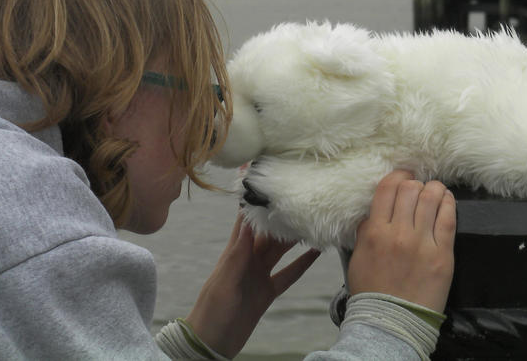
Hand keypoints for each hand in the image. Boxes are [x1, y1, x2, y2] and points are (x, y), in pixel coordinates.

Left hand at [185, 214, 320, 358]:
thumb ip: (237, 255)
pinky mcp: (266, 292)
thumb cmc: (211, 312)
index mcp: (234, 254)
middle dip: (282, 218)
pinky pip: (288, 275)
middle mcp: (247, 261)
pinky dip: (302, 264)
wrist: (211, 343)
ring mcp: (258, 276)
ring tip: (312, 222)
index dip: (255, 203)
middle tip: (302, 201)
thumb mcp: (223, 282)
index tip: (269, 184)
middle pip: (268, 234)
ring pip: (280, 251)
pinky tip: (315, 254)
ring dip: (295, 238)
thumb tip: (247, 224)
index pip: (245, 222)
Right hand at [346, 169, 455, 312]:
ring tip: (435, 191)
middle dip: (416, 183)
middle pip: (411, 189)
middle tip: (419, 187)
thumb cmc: (372, 289)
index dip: (398, 175)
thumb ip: (366, 230)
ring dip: (434, 189)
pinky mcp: (443, 255)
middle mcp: (398, 233)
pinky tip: (447, 200)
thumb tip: (377, 211)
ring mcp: (422, 243)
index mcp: (374, 231)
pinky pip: (448, 219)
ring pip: (431, 198)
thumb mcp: (358, 255)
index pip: (388, 188)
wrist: (392, 321)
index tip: (403, 176)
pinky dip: (449, 203)